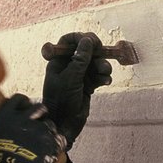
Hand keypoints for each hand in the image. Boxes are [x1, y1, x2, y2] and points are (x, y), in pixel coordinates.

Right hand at [0, 94, 63, 162]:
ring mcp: (39, 130)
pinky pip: (58, 137)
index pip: (18, 99)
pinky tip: (48, 151)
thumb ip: (1, 124)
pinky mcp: (52, 141)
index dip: (23, 103)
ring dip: (46, 131)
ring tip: (40, 145)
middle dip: (39, 114)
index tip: (25, 107)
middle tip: (36, 124)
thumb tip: (5, 116)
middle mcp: (24, 119)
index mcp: (6, 117)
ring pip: (49, 123)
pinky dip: (55, 144)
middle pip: (38, 107)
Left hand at [42, 32, 111, 148]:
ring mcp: (78, 75)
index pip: (67, 41)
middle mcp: (67, 66)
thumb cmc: (62, 101)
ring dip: (102, 65)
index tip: (92, 41)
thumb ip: (80, 59)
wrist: (65, 124)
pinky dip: (103, 77)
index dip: (80, 38)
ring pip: (93, 62)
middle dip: (95, 52)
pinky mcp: (87, 85)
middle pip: (84, 50)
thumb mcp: (71, 78)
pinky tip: (105, 82)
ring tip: (105, 72)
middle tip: (103, 52)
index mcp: (57, 61)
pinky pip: (98, 75)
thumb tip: (87, 40)